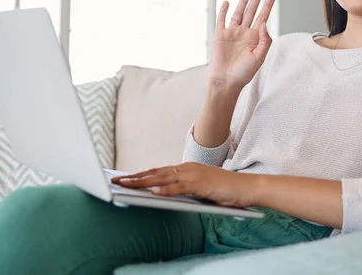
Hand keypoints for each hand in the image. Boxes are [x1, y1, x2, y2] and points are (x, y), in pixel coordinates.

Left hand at [111, 163, 258, 207]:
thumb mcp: (199, 188)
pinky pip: (179, 187)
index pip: (158, 171)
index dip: (140, 175)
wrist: (246, 187)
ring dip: (142, 182)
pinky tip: (153, 193)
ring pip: (162, 178)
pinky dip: (165, 190)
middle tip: (115, 180)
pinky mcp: (201, 184)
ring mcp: (193, 174)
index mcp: (186, 168)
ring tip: (126, 185)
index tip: (123, 178)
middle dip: (134, 177)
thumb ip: (182, 189)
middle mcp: (187, 168)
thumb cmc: (224, 189)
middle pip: (155, 172)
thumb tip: (161, 195)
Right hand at [209, 0, 275, 89]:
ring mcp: (232, 33)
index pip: (263, 17)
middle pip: (252, 11)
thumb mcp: (259, 57)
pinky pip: (222, 19)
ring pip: (239, 12)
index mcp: (255, 37)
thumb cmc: (244, 72)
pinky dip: (224, 10)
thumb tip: (264, 23)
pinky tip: (227, 2)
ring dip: (243, 0)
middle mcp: (244, 33)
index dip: (268, 5)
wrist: (226, 81)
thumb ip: (264, 40)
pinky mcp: (219, 35)